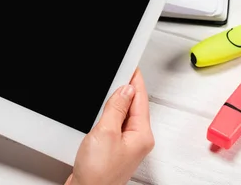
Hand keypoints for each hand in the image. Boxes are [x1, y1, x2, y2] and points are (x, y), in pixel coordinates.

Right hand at [65, 68, 154, 184]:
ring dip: (116, 103)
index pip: (141, 99)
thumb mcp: (106, 132)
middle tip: (119, 72)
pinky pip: (114, 126)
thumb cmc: (98, 174)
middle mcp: (137, 141)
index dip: (135, 80)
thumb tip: (125, 89)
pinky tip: (101, 112)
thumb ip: (117, 108)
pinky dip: (108, 115)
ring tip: (110, 88)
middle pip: (134, 106)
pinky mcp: (112, 150)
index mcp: (142, 135)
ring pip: (123, 115)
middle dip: (126, 89)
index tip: (131, 66)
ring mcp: (125, 146)